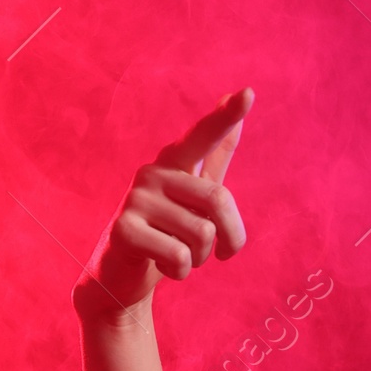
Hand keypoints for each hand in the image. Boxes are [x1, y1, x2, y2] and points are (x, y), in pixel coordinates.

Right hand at [81, 88, 253, 314]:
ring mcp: (136, 199)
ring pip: (202, 234)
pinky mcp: (124, 229)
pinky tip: (162, 265)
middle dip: (231, 238)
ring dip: (201, 258)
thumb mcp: (194, 198)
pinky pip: (179, 256)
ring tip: (180, 255)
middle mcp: (153, 173)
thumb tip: (237, 99)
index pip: (202, 138)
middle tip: (221, 254)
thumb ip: (215, 155)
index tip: (247, 93)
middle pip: (218, 201)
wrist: (123, 277)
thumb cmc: (166, 235)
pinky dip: (181, 271)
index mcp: (174, 164)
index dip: (224, 118)